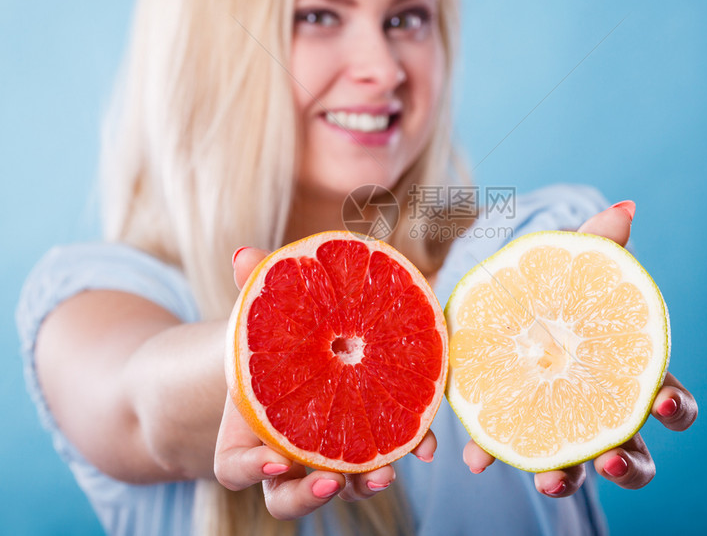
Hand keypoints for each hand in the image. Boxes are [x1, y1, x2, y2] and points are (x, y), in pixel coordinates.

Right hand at [213, 247, 437, 518]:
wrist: (308, 346)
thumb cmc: (281, 336)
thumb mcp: (269, 311)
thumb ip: (257, 286)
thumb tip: (242, 253)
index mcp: (250, 431)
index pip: (235, 468)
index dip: (251, 470)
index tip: (275, 462)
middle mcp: (286, 456)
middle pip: (285, 498)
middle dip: (306, 495)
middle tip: (330, 480)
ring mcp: (328, 457)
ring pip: (340, 490)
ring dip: (362, 486)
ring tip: (386, 472)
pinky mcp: (370, 444)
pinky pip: (384, 459)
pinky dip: (404, 450)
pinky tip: (426, 443)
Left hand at [462, 202, 698, 495]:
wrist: (498, 302)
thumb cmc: (550, 290)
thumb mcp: (568, 266)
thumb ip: (597, 245)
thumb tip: (626, 208)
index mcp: (626, 374)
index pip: (670, 400)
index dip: (674, 406)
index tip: (659, 400)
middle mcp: (599, 412)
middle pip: (635, 454)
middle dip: (628, 463)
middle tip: (608, 456)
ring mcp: (557, 427)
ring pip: (579, 470)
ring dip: (568, 478)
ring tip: (546, 478)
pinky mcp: (513, 428)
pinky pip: (511, 450)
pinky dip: (496, 455)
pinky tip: (476, 457)